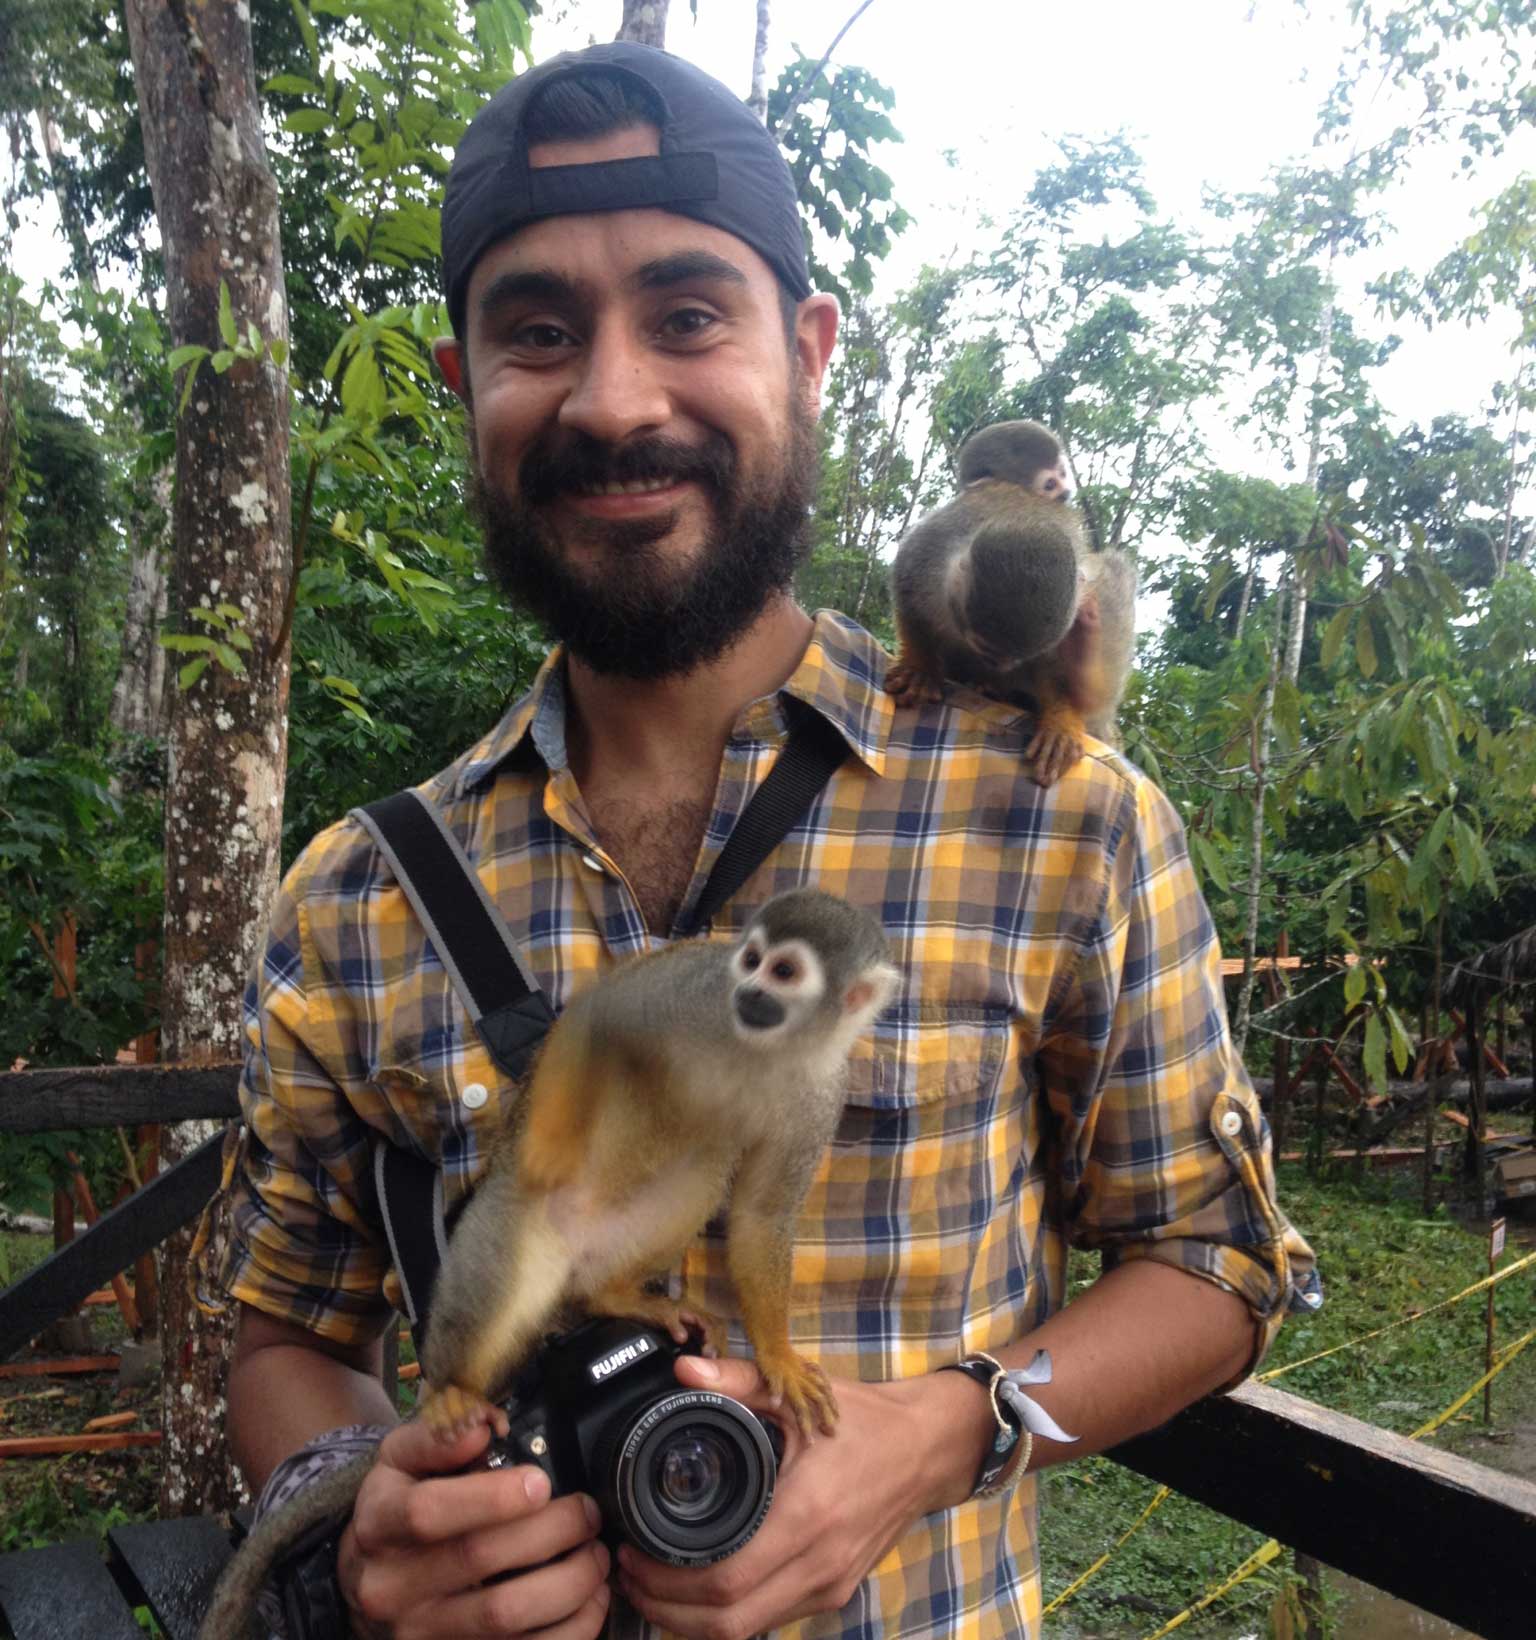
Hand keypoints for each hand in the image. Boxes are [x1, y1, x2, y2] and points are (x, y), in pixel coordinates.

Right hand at [339, 1417, 610, 1638]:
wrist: (366, 1579)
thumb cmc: (397, 1508)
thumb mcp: (399, 1461)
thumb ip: (438, 1437)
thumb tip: (482, 1428)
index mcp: (380, 1525)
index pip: (428, 1513)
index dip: (490, 1497)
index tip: (540, 1482)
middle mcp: (393, 1587)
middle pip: (478, 1561)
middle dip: (550, 1532)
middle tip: (587, 1511)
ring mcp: (422, 1633)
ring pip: (505, 1617)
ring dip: (568, 1583)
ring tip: (596, 1553)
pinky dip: (570, 1629)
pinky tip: (591, 1599)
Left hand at [616, 1355, 987, 1639]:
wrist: (928, 1448)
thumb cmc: (865, 1421)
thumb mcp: (802, 1392)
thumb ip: (739, 1380)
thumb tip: (683, 1370)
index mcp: (807, 1514)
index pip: (726, 1580)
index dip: (670, 1582)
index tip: (634, 1556)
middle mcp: (819, 1562)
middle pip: (730, 1622)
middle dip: (669, 1611)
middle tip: (631, 1577)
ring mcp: (830, 1583)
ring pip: (750, 1630)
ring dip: (695, 1621)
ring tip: (654, 1587)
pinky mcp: (835, 1590)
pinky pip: (772, 1619)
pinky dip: (730, 1617)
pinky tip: (701, 1591)